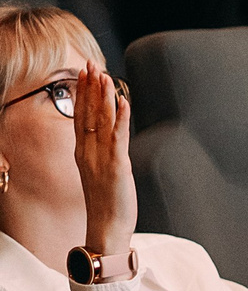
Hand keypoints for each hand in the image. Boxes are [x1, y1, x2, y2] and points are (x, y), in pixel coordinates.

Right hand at [70, 68, 136, 256]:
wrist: (106, 227)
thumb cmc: (107, 202)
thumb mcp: (101, 173)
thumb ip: (103, 153)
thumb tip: (109, 138)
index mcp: (83, 152)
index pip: (80, 116)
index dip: (82, 93)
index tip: (84, 73)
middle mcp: (88, 152)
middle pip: (87, 113)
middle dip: (89, 87)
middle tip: (90, 63)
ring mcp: (101, 158)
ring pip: (101, 120)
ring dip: (103, 96)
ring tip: (104, 74)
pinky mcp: (116, 166)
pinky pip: (118, 137)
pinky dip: (122, 118)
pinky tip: (124, 101)